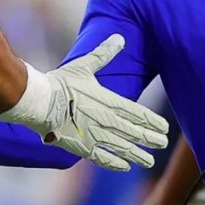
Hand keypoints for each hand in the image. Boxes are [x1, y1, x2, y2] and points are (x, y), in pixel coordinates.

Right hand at [1, 35, 169, 171]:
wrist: (39, 102)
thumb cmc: (60, 82)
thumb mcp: (84, 65)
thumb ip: (103, 54)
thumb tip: (120, 38)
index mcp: (108, 101)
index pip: (137, 113)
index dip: (152, 122)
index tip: (165, 128)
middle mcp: (106, 121)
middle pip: (133, 132)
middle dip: (150, 139)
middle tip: (162, 143)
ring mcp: (95, 136)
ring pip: (122, 148)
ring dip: (137, 154)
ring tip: (149, 161)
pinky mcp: (82, 147)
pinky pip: (102, 158)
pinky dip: (115, 163)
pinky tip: (125, 166)